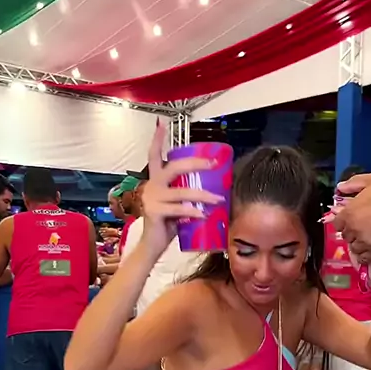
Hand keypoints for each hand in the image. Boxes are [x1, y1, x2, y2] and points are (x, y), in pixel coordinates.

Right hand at [141, 121, 223, 258]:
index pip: (154, 156)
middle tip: (213, 164)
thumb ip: (187, 195)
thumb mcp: (177, 205)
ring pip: (182, 192)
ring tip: (218, 199)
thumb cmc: (167, 225)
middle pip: (174, 167)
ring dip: (203, 195)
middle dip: (196, 163)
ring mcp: (153, 199)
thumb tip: (215, 191)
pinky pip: (178, 209)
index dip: (157, 139)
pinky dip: (193, 211)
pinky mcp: (155, 212)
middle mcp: (152, 186)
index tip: (161, 124)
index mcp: (156, 181)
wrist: (152, 245)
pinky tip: (203, 214)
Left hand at [333, 173, 370, 261]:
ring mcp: (366, 242)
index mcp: (351, 212)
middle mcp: (355, 229)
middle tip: (365, 226)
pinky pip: (364, 259)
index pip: (337, 223)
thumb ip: (353, 184)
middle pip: (346, 236)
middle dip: (353, 231)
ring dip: (360, 243)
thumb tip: (340, 188)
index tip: (352, 219)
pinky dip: (366, 255)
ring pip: (354, 248)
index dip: (345, 221)